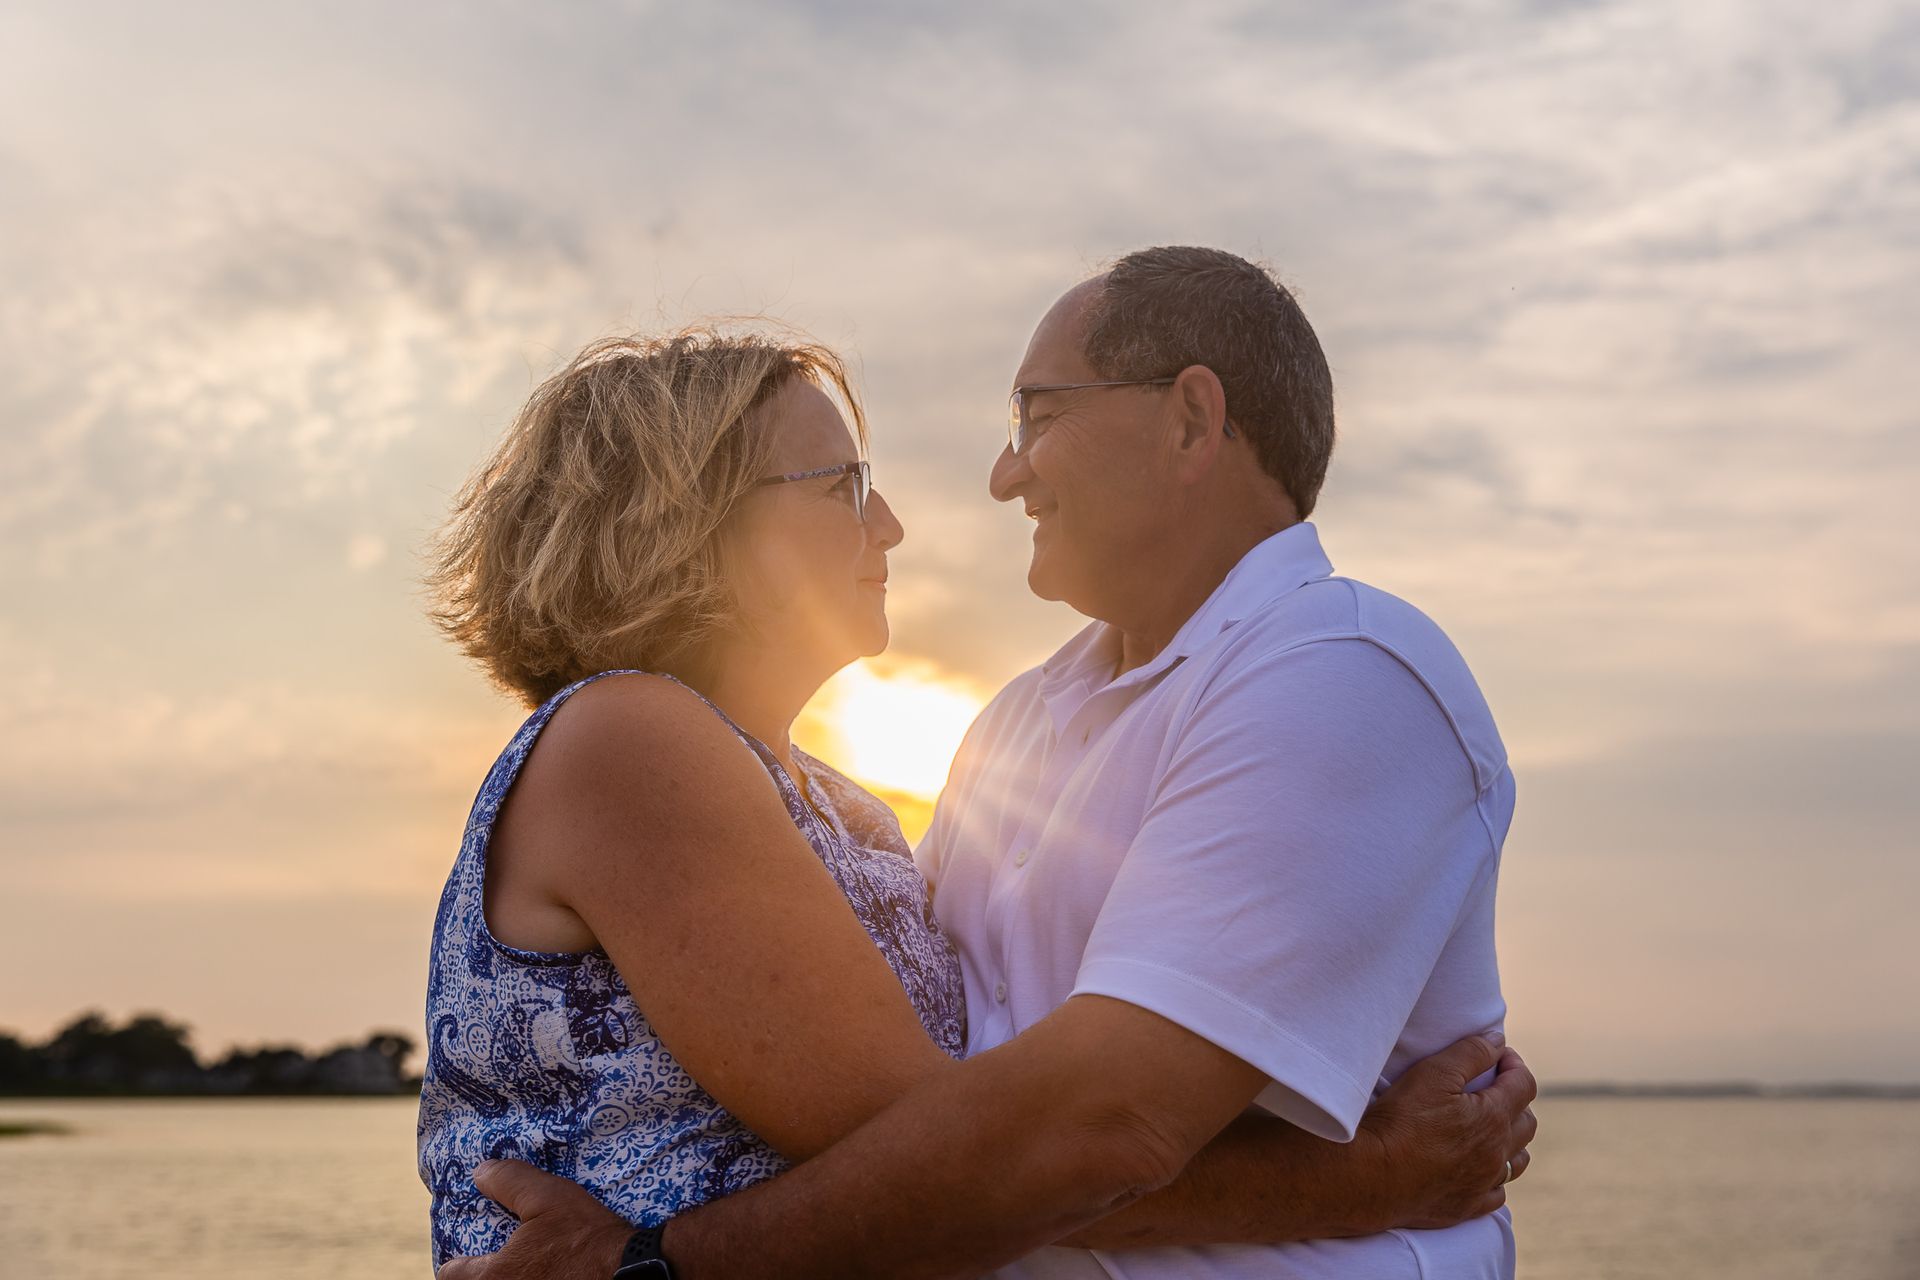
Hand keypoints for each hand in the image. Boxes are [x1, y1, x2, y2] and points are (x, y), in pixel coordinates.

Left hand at [438, 1160, 631, 1279]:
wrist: (629, 1272)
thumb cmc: (585, 1236)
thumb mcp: (547, 1196)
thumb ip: (509, 1182)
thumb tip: (480, 1172)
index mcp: (494, 1277)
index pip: (450, 1274)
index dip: (458, 1262)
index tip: (469, 1256)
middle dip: (484, 1275)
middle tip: (505, 1262)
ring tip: (529, 1270)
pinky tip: (551, 1276)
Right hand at [1354, 1034, 1536, 1230]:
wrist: (1373, 1176)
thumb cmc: (1402, 1120)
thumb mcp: (1433, 1073)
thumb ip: (1471, 1052)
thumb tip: (1498, 1042)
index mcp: (1494, 1117)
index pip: (1523, 1085)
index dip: (1514, 1065)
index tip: (1500, 1056)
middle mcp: (1497, 1153)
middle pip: (1527, 1124)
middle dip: (1517, 1100)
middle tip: (1495, 1088)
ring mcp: (1483, 1184)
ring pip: (1517, 1161)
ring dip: (1513, 1141)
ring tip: (1492, 1129)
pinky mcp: (1466, 1207)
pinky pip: (1497, 1194)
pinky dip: (1495, 1178)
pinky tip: (1481, 1170)